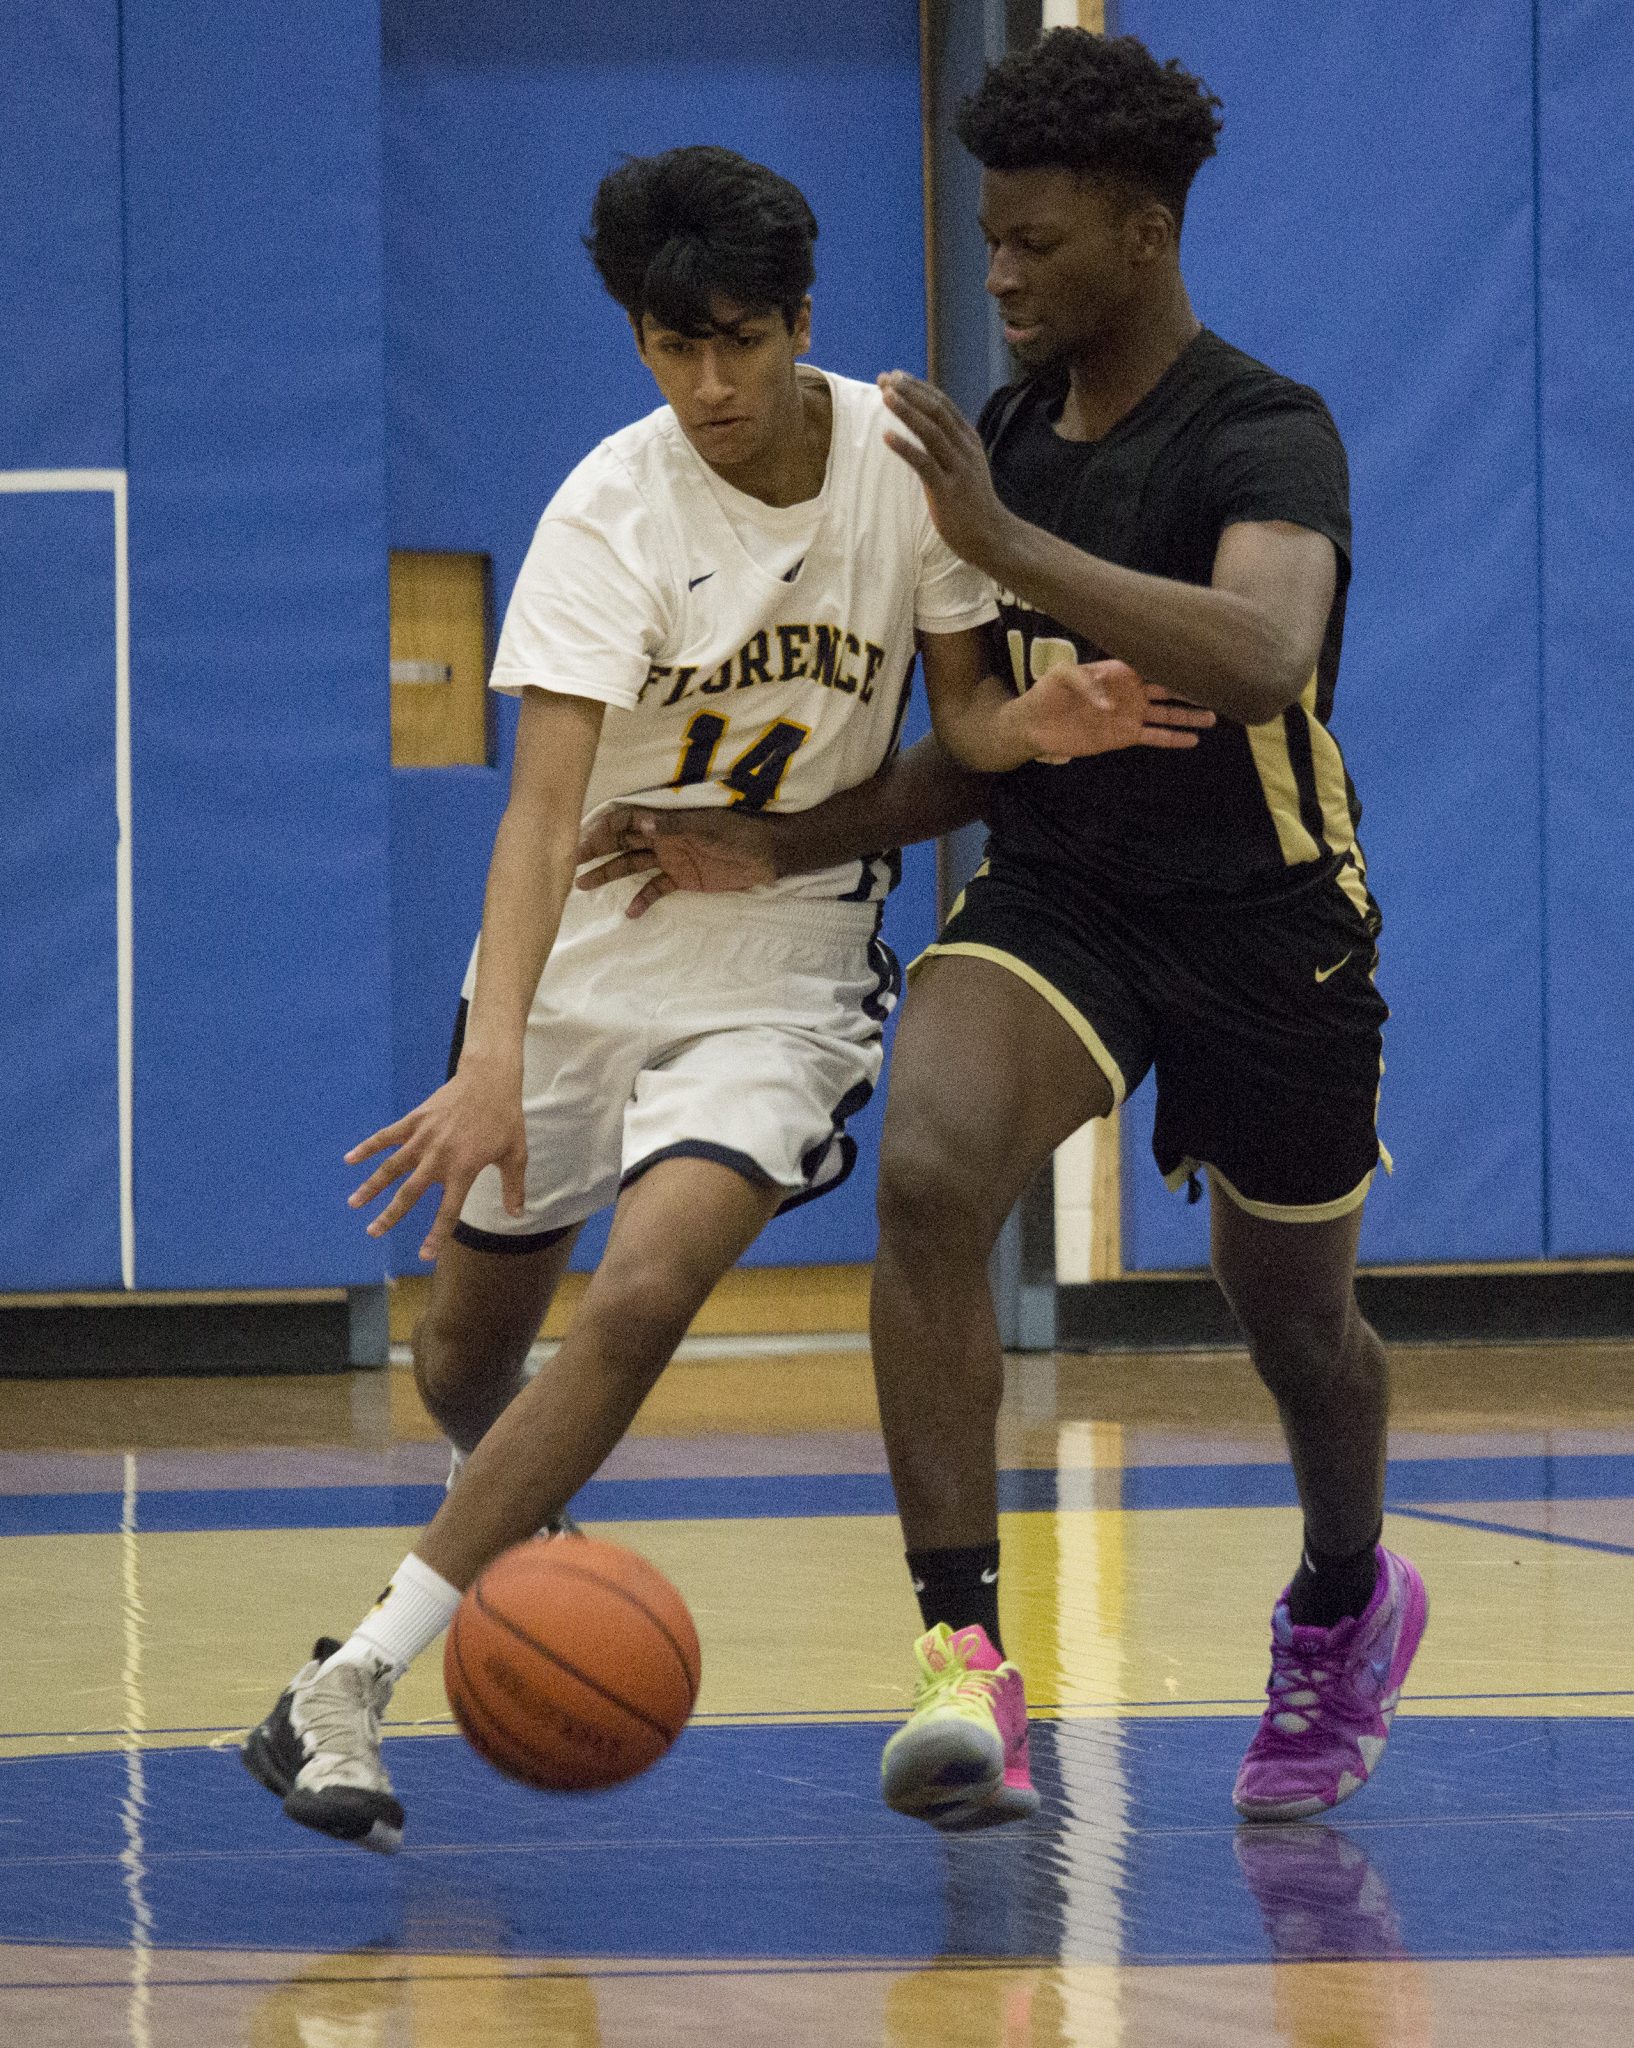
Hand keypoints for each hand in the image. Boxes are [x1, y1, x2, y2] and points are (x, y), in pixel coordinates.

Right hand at [344, 1064, 527, 1263]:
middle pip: (409, 1193)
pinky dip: (368, 1147)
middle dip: (390, 1215)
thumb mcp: (516, 1154)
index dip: (436, 1235)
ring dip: (371, 1186)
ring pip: (392, 1167)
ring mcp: (423, 1138)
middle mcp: (439, 1158)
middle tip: (372, 1233)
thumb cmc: (504, 1118)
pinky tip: (349, 1159)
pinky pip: (387, 1136)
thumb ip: (514, 1187)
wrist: (489, 1080)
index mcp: (463, 1170)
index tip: (424, 1255)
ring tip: (353, 1203)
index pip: (448, 1211)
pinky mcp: (415, 1120)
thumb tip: (517, 1215)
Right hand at [576, 805, 777, 917]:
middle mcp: (663, 837)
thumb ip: (673, 826)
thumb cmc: (740, 833)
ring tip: (583, 885)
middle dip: (595, 851)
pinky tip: (630, 913)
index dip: (602, 828)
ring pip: (631, 865)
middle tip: (569, 862)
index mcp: (666, 819)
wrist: (769, 854)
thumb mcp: (707, 827)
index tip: (580, 840)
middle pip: (621, 842)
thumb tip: (638, 823)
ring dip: (608, 873)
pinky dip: (643, 899)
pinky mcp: (683, 878)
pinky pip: (656, 888)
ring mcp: (671, 858)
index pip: (625, 820)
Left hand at [877, 370, 1013, 568]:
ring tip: (885, 396)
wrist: (992, 537)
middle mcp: (965, 448)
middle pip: (936, 410)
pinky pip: (924, 463)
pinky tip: (886, 436)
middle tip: (884, 379)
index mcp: (968, 439)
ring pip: (931, 431)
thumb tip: (925, 427)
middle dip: (909, 392)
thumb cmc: (972, 503)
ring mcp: (958, 469)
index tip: (894, 376)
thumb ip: (947, 445)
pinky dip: (905, 447)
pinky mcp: (948, 491)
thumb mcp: (964, 466)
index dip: (917, 387)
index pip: (942, 404)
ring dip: (907, 411)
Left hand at [1018, 659, 1214, 764]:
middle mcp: (1131, 690)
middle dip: (1192, 686)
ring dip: (1190, 715)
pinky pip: (1154, 736)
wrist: (1035, 724)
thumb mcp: (1062, 676)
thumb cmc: (1048, 692)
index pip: (1153, 662)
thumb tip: (1112, 705)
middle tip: (1219, 684)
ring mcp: (1130, 714)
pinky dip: (1173, 738)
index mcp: (1120, 669)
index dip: (1174, 660)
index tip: (1198, 656)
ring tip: (1215, 715)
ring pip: (1167, 713)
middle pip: (1169, 687)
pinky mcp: (1125, 735)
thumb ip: (1087, 683)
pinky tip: (1193, 740)